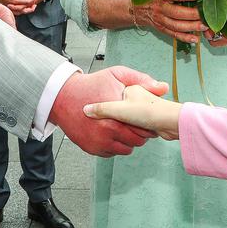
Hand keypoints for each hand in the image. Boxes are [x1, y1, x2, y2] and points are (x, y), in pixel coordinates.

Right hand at [0, 0, 36, 14]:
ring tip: (33, 6)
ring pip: (22, 12)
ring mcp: (11, 9)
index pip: (26, 2)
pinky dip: (24, 11)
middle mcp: (13, 6)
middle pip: (25, 8)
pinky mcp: (10, 11)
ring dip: (29, 9)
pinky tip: (27, 8)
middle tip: (35, 0)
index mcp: (14, 0)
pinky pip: (19, 13)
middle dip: (32, 4)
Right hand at [50, 66, 168, 156]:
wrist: (63, 97)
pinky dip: (115, 145)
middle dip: (140, 133)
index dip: (147, 124)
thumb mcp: (116, 74)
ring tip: (124, 128)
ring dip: (128, 141)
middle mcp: (106, 128)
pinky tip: (112, 133)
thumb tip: (163, 87)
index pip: (142, 127)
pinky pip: (112, 153)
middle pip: (136, 140)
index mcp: (115, 110)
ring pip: (126, 149)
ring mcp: (98, 140)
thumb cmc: (91, 85)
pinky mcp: (92, 148)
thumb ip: (140, 80)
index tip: (146, 119)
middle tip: (137, 124)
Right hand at [131, 0, 206, 43]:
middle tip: (206, 15)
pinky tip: (195, 39)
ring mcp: (160, 20)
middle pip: (178, 13)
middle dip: (194, 15)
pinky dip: (185, 38)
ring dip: (192, 27)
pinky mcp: (161, 28)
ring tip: (204, 27)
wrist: (134, 7)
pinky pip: (173, 35)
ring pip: (177, 26)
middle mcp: (160, 9)